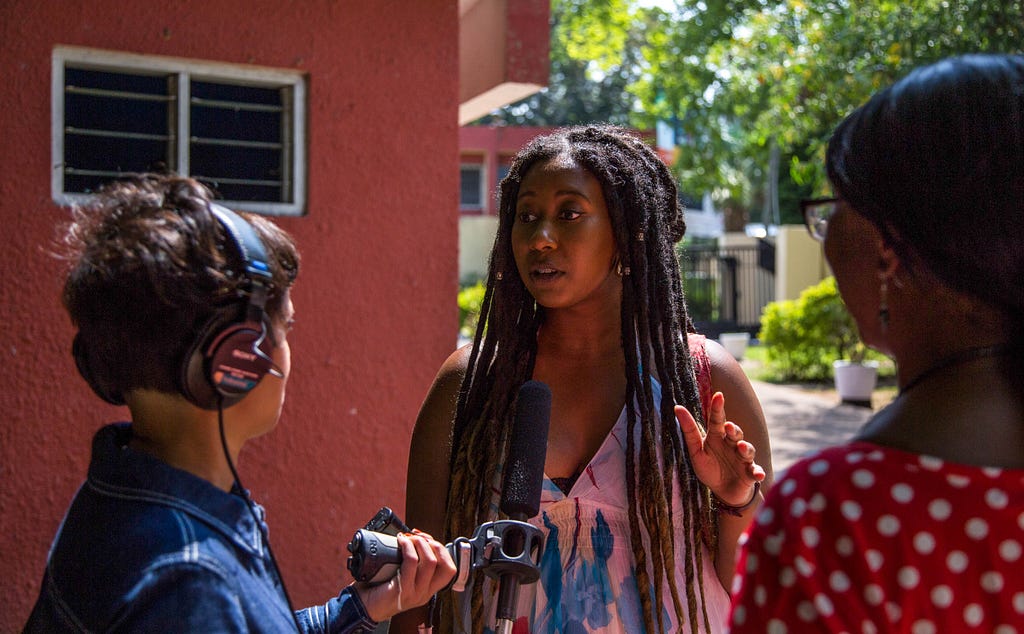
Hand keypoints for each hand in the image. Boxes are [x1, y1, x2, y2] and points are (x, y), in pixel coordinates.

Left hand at [354, 530, 456, 622]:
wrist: (363, 604)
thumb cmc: (380, 586)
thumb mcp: (403, 574)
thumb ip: (413, 562)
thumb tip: (414, 536)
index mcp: (428, 589)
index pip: (450, 569)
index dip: (442, 550)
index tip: (426, 538)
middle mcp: (425, 593)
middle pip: (446, 566)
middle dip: (434, 545)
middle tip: (417, 537)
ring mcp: (415, 593)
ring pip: (430, 562)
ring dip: (420, 544)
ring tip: (408, 538)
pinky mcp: (402, 590)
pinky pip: (411, 563)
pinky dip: (407, 548)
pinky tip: (400, 542)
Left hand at [677, 391, 764, 506]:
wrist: (723, 492)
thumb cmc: (709, 468)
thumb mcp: (696, 451)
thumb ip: (689, 431)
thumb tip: (677, 407)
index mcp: (718, 437)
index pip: (717, 420)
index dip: (718, 408)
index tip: (718, 395)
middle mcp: (732, 445)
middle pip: (735, 433)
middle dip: (733, 430)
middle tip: (729, 426)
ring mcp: (743, 459)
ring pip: (747, 450)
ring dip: (745, 448)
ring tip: (741, 447)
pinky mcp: (751, 474)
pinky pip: (756, 472)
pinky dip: (758, 473)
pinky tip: (758, 474)